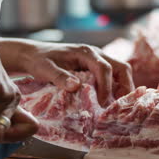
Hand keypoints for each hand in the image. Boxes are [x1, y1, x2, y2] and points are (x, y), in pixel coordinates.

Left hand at [0, 39, 134, 106]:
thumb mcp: (44, 69)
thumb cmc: (39, 61)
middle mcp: (96, 54)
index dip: (106, 86)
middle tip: (122, 105)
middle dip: (125, 86)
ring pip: (120, 71)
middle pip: (121, 67)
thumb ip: (59, 76)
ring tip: (118, 106)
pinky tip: (111, 102)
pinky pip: (113, 76)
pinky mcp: (96, 67)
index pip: (104, 68)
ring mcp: (98, 59)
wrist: (34, 54)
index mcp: (85, 52)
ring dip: (122, 87)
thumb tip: (75, 86)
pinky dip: (116, 88)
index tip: (102, 103)